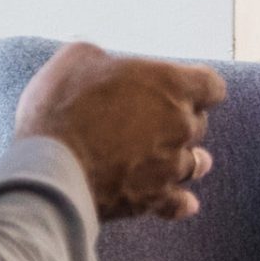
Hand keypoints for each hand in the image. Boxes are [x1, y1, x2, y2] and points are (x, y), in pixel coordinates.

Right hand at [15, 42, 225, 221]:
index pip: (211, 85)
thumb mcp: (76, 57)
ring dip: (187, 159)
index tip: (185, 88)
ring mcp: (170, 166)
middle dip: (181, 120)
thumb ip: (103, 57)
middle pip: (199, 123)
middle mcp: (180, 126)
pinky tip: (185, 203)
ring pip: (194, 164)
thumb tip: (102, 62)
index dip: (198, 86)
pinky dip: (180, 202)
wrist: (48, 168)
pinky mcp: (152, 200)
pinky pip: (178, 203)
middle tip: (159, 121)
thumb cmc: (62, 105)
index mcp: (170, 86)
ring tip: (183, 159)